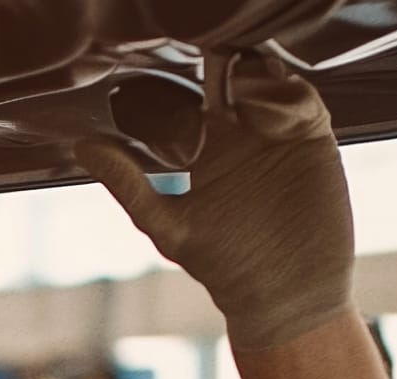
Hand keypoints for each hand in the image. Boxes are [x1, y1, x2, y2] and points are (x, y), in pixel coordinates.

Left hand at [76, 55, 353, 352]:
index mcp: (201, 148)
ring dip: (253, 75)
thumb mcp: (168, 225)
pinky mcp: (312, 141)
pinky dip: (286, 96)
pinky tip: (270, 120)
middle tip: (212, 75)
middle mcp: (239, 135)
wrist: (285, 294)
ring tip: (239, 98)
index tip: (173, 88)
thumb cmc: (224, 267)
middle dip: (222, 65)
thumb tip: (83, 147)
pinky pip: (301, 100)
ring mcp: (276, 135)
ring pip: (265, 77)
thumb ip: (128, 184)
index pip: (189, 96)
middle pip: (230, 75)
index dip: (181, 83)